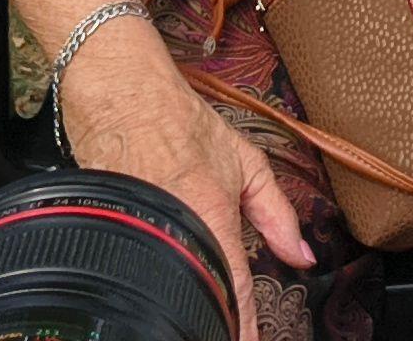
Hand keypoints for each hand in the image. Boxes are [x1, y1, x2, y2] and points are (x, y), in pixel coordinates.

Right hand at [61, 40, 315, 330]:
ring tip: (206, 317)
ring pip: (166, 287)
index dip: (245, 328)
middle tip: (233, 331)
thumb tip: (303, 255)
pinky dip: (156, 281)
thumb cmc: (179, 122)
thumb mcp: (244, 162)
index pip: (235, 291)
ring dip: (187, 302)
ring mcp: (138, 234)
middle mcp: (174, 230)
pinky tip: (167, 291)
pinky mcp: (109, 233)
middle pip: (198, 296)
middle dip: (217, 320)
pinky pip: (139, 269)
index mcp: (211, 216)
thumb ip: (278, 213)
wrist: (120, 95)